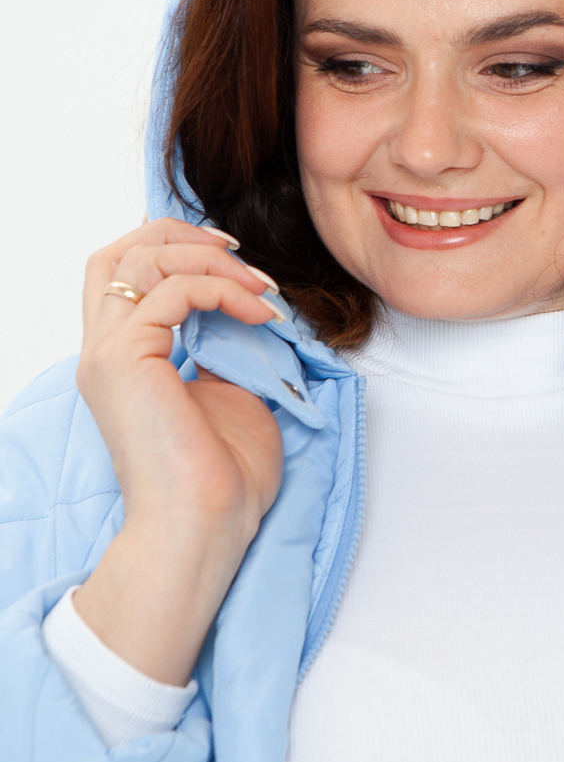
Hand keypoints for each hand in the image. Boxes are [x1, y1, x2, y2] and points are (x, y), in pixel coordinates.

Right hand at [73, 218, 285, 683]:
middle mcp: (103, 352)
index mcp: (121, 360)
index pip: (120, 271)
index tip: (230, 251)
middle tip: (238, 249)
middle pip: (118, 251)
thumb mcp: (229, 393)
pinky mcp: (126, 359)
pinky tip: (261, 313)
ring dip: (211, 259)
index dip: (170, 243)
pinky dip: (224, 289)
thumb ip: (226, 347)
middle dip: (181, 234)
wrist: (205, 526)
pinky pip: (174, 289)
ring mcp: (109, 354)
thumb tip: (250, 308)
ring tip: (261, 286)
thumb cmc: (220, 480)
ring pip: (142, 258)